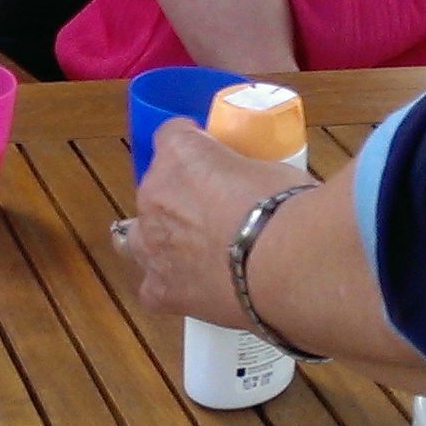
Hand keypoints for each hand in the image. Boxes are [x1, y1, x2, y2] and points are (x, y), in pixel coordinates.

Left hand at [116, 117, 312, 328]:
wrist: (286, 265)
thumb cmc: (288, 208)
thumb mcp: (270, 170)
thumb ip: (245, 173)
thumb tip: (254, 187)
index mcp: (180, 153)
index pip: (171, 135)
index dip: (193, 147)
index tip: (211, 157)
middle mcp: (154, 193)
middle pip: (156, 189)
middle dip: (180, 198)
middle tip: (216, 214)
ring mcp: (151, 243)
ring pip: (138, 237)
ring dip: (160, 239)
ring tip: (195, 253)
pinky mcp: (159, 289)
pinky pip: (153, 286)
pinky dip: (169, 285)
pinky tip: (195, 289)